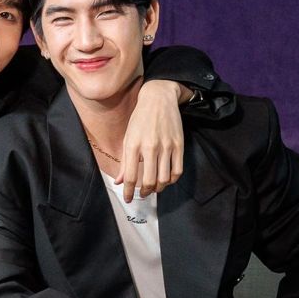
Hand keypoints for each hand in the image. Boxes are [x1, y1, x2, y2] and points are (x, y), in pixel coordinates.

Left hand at [117, 79, 186, 200]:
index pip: (131, 176)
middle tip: (143, 193)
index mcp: (134, 145)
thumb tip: (120, 182)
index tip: (128, 199)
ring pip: (164, 179)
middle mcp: (150, 147)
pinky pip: (177, 170)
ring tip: (155, 187)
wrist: (159, 98)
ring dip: (159, 188)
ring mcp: (166, 146)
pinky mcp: (178, 144)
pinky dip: (172, 180)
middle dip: (145, 192)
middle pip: (149, 181)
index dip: (129, 192)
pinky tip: (167, 179)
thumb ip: (125, 161)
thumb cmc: (140, 119)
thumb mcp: (128, 138)